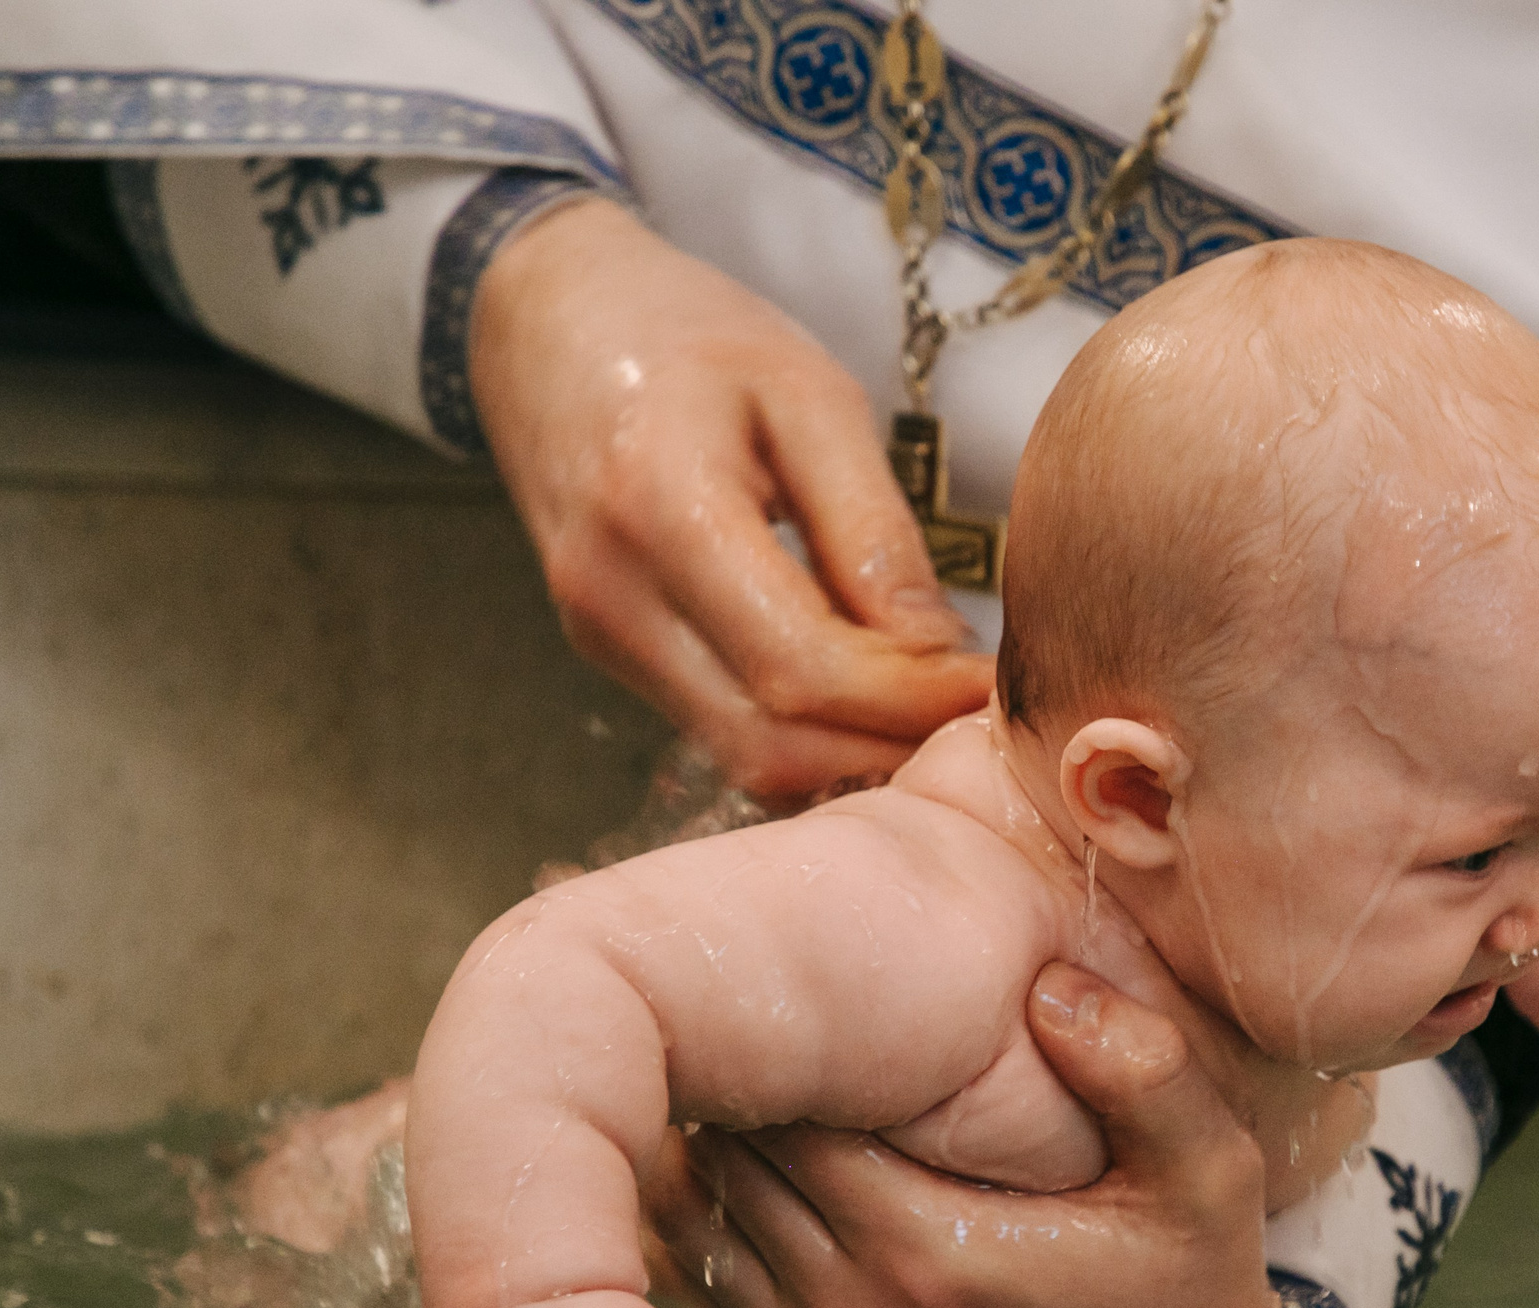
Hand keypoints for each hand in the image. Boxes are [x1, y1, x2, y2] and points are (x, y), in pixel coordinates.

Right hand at [470, 198, 994, 800]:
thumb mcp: (809, 393)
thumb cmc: (690, 332)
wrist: (549, 318)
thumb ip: (871, 526)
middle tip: (975, 712)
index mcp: (662, 510)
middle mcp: (614, 598)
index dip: (908, 698)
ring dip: (852, 754)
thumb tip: (935, 650)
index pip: (800, 668)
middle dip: (888, 744)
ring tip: (931, 704)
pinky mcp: (612, 654)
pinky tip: (869, 693)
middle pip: (771, 742)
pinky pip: (723, 732)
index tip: (989, 684)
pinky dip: (808, 735)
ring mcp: (602, 638)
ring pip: (745, 759)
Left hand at [645, 965, 1336, 1307]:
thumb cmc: (1193, 1271)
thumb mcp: (1210, 1170)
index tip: (814, 988)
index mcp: (936, 1261)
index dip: (790, 1045)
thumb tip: (1051, 990)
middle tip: (762, 1001)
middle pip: (733, 1172)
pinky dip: (717, 1208)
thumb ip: (1145, 1073)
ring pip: (708, 1224)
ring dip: (718, 1143)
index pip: (796, 1127)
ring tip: (758, 1063)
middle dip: (740, 1084)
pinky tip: (759, 1144)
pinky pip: (718, 1278)